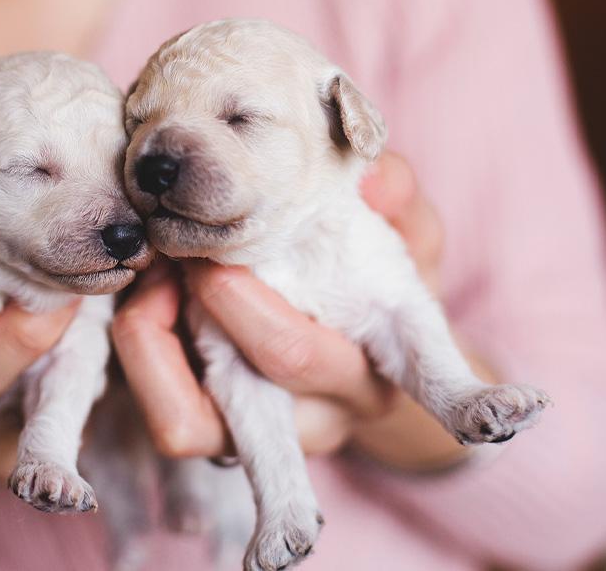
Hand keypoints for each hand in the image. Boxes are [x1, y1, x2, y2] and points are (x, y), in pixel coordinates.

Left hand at [112, 151, 470, 469]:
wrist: (326, 341)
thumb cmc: (366, 281)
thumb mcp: (393, 234)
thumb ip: (393, 198)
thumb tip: (374, 177)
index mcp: (389, 357)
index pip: (432, 381)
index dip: (456, 394)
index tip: (466, 381)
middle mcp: (326, 409)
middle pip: (282, 372)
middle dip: (232, 298)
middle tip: (203, 246)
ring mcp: (261, 427)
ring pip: (193, 421)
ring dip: (159, 332)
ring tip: (161, 268)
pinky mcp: (206, 424)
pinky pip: (163, 408)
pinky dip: (139, 342)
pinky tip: (148, 288)